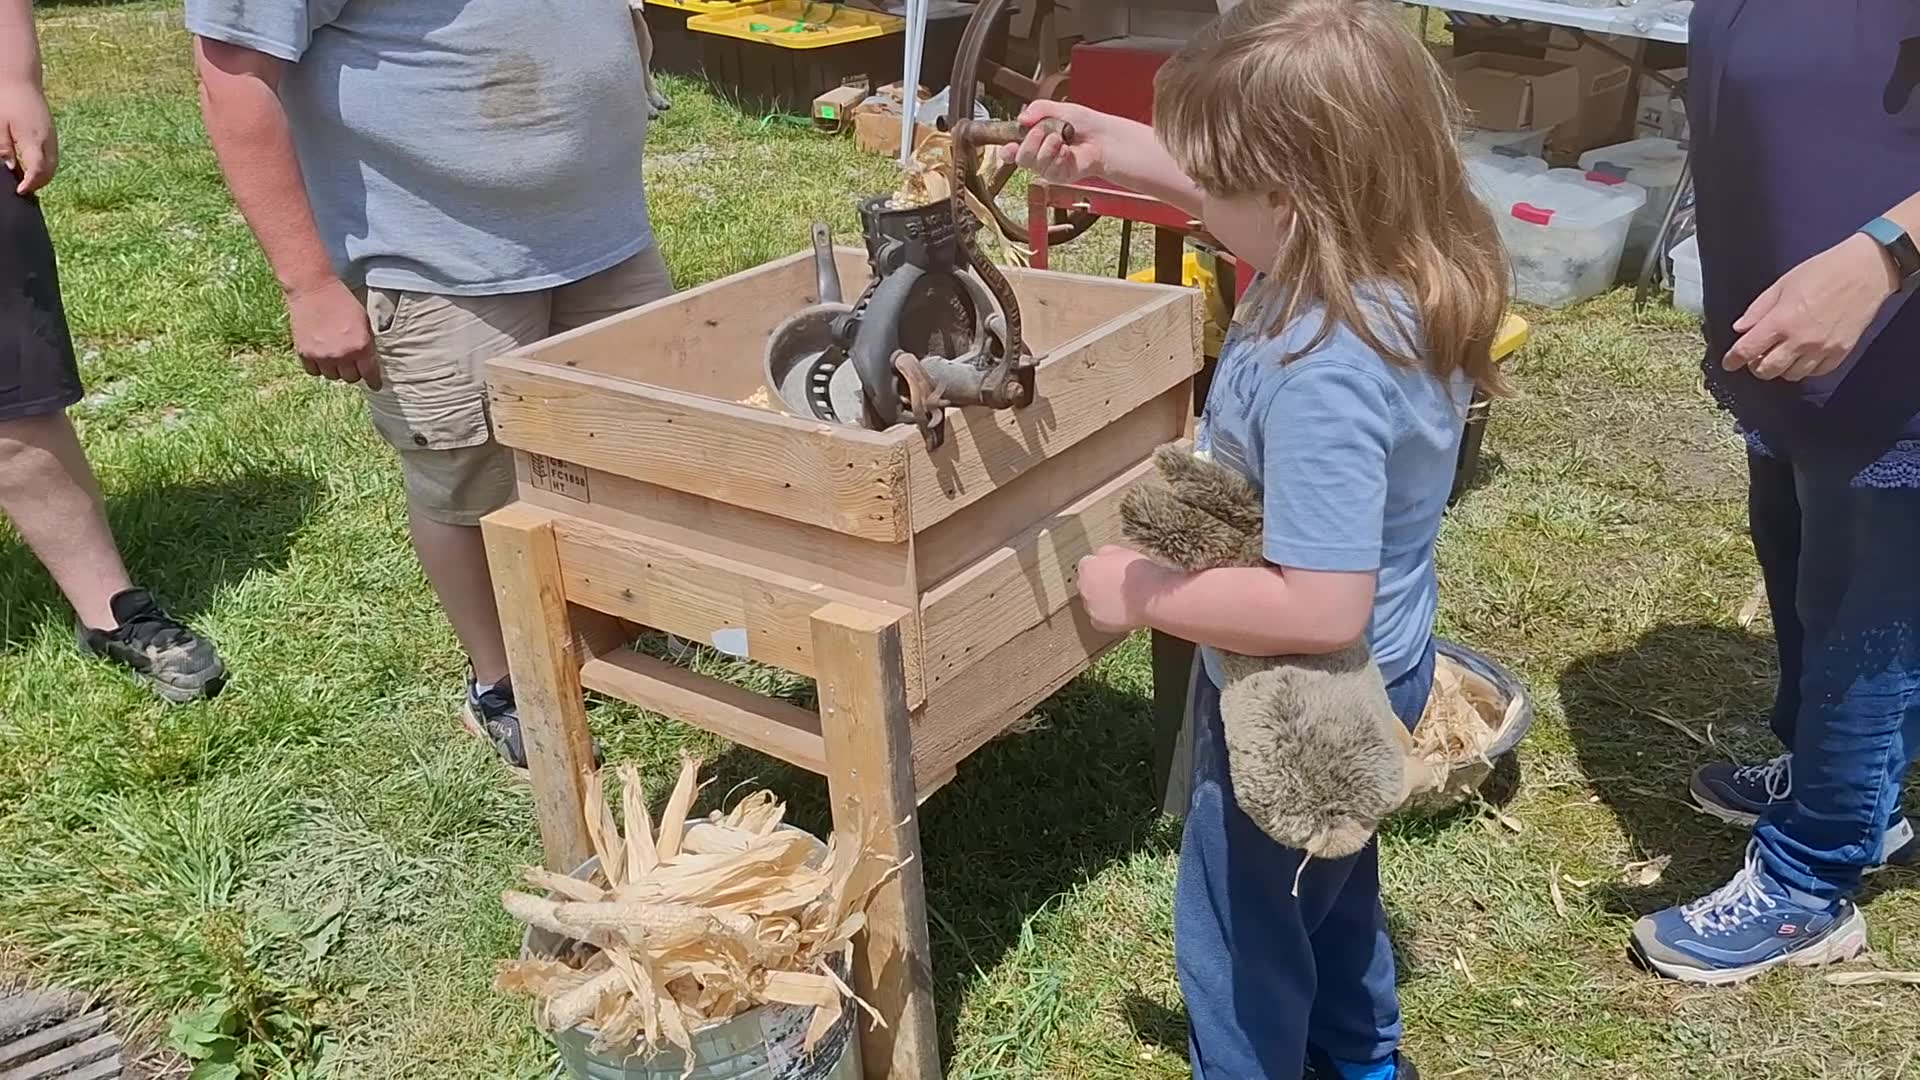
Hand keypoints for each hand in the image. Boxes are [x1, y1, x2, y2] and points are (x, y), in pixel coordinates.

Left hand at [0, 79, 57, 193]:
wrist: (18, 78)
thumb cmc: (5, 99)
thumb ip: (4, 148)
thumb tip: (10, 168)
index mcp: (34, 138)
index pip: (37, 170)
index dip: (30, 184)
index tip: (20, 191)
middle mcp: (47, 139)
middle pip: (49, 171)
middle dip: (38, 184)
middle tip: (23, 190)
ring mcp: (51, 135)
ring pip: (53, 164)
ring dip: (43, 176)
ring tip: (27, 181)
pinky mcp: (50, 132)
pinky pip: (52, 155)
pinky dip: (45, 165)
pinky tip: (31, 165)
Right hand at [286, 279, 380, 389]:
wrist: (314, 289)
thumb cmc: (343, 301)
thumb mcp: (364, 322)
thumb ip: (366, 343)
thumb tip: (369, 362)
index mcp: (361, 346)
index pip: (370, 374)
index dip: (374, 381)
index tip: (375, 385)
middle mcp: (342, 355)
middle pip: (351, 378)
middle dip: (354, 371)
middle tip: (352, 363)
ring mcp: (322, 355)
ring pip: (332, 376)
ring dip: (336, 370)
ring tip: (335, 357)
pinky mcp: (304, 353)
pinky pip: (314, 371)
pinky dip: (318, 367)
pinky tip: (321, 357)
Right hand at [1008, 100, 1116, 185]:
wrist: (1102, 136)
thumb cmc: (1083, 123)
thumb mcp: (1057, 109)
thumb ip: (1037, 109)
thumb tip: (1021, 118)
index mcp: (1033, 139)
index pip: (1011, 151)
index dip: (1007, 150)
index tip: (1011, 145)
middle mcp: (1037, 155)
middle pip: (1020, 158)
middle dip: (1030, 142)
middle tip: (1043, 131)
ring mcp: (1047, 167)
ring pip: (1034, 163)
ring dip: (1048, 147)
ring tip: (1062, 139)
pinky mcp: (1058, 177)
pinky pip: (1049, 170)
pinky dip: (1059, 156)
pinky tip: (1069, 151)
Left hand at [1076, 545, 1160, 633]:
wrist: (1149, 595)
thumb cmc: (1139, 572)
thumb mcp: (1120, 551)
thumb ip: (1105, 553)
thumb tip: (1101, 557)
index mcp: (1087, 567)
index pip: (1087, 565)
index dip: (1101, 567)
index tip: (1112, 571)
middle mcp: (1083, 587)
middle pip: (1088, 585)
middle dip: (1099, 585)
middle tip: (1119, 586)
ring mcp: (1089, 606)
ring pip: (1093, 603)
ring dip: (1103, 601)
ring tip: (1124, 600)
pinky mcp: (1098, 623)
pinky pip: (1100, 619)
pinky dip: (1109, 617)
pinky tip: (1124, 612)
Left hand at [1723, 232, 1898, 381]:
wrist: (1865, 271)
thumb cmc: (1822, 272)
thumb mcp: (1781, 285)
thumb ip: (1758, 310)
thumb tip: (1740, 329)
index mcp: (1781, 321)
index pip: (1747, 350)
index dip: (1733, 360)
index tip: (1728, 363)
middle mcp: (1800, 340)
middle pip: (1766, 370)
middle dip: (1756, 366)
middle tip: (1757, 356)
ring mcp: (1822, 348)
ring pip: (1791, 375)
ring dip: (1781, 368)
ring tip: (1782, 353)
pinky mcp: (1841, 352)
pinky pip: (1816, 372)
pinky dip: (1805, 368)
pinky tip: (1803, 356)